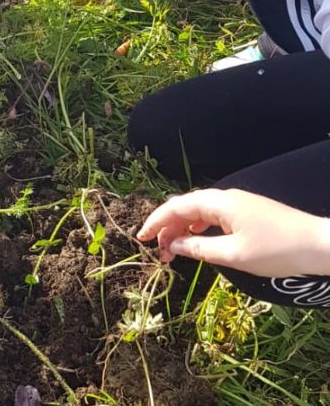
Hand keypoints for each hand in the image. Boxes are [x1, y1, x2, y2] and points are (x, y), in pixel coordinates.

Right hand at [138, 188, 329, 277]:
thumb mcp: (234, 255)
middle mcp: (226, 198)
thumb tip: (174, 246)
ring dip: (183, 230)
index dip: (156, 222)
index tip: (141, 239)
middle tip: (157, 252)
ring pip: (199, 213)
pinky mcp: (248, 213)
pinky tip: (197, 243)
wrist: (320, 245)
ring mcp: (239, 204)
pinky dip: (199, 229)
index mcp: (220, 202)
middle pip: (185, 207)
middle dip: (167, 228)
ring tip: (174, 252)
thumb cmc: (277, 250)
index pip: (176, 207)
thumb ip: (199, 249)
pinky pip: (214, 217)